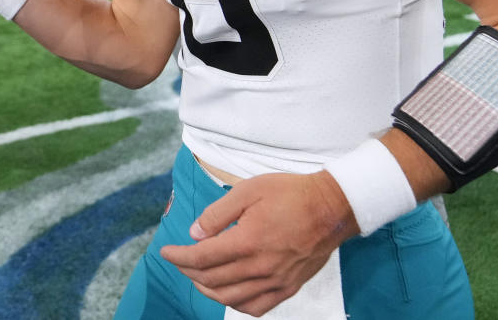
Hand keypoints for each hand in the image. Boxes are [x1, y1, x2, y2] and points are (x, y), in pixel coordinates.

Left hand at [160, 171, 356, 315]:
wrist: (332, 207)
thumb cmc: (289, 193)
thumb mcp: (247, 190)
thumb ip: (217, 214)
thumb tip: (194, 234)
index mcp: (248, 241)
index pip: (203, 258)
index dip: (179, 257)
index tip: (165, 252)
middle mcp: (261, 267)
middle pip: (213, 280)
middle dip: (188, 271)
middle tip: (178, 260)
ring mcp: (277, 281)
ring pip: (231, 299)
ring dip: (207, 290)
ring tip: (196, 277)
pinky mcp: (289, 288)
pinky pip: (257, 307)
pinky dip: (235, 304)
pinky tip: (227, 293)